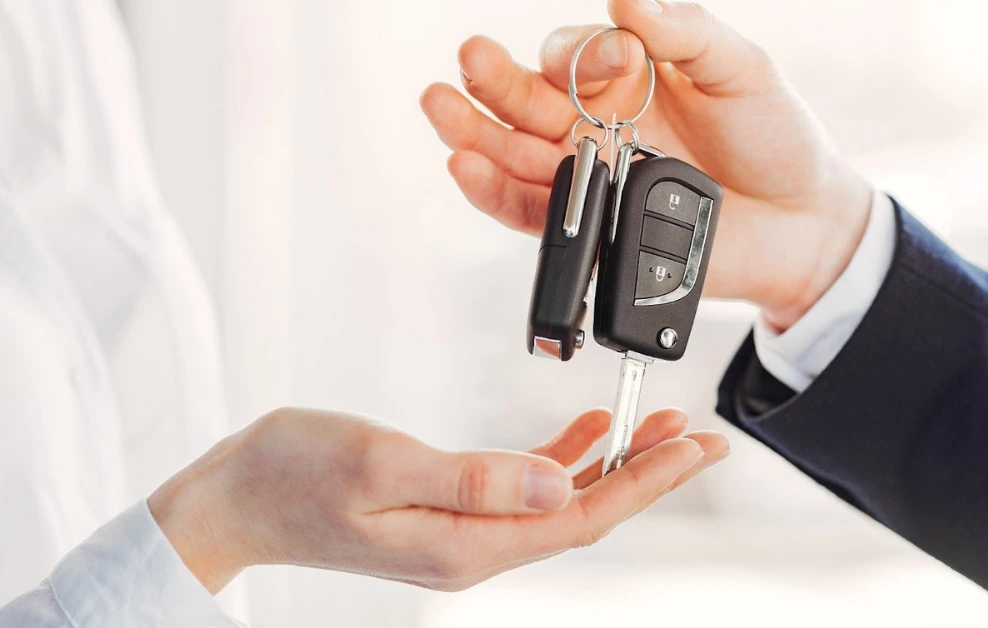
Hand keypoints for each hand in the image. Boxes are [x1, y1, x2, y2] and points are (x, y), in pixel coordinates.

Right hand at [148, 406, 726, 593]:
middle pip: (585, 512)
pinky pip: (525, 489)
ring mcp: (463, 532)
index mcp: (466, 544)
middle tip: (706, 437)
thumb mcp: (381, 463)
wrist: (232, 499)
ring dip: (614, 464)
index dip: (646, 482)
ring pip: (562, 500)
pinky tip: (588, 433)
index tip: (697, 447)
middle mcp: (474, 548)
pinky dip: (563, 458)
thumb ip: (476, 479)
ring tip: (664, 426)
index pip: (580, 517)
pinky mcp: (449, 510)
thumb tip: (561, 484)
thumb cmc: (292, 473)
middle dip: (650, 474)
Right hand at [420, 0, 873, 330]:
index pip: (574, 55)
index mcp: (625, 79)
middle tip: (470, 60)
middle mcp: (596, 126)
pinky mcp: (590, 231)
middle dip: (494, 82)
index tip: (614, 62)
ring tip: (440, 110)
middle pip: (526, 101)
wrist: (803, 225)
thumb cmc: (777, 139)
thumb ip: (685, 33)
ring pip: (515, 155)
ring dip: (474, 134)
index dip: (578, 55)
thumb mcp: (741, 70)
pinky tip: (468, 167)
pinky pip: (531, 213)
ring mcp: (590, 179)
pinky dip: (495, 193)